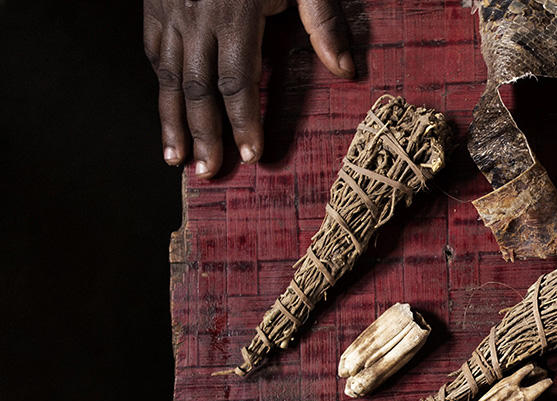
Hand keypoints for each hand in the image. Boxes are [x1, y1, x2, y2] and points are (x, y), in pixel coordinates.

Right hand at [143, 0, 353, 177]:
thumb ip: (324, 23)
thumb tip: (347, 72)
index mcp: (237, 12)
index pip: (238, 81)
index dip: (244, 121)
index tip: (251, 154)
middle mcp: (198, 16)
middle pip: (198, 88)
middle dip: (205, 134)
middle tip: (210, 172)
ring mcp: (170, 10)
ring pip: (167, 76)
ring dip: (172, 121)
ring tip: (177, 159)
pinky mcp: (154, 5)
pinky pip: (153, 53)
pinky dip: (159, 86)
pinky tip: (166, 112)